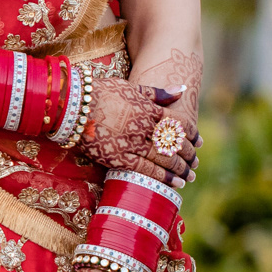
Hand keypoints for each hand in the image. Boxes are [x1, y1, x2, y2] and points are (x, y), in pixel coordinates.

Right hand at [79, 74, 197, 188]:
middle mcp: (144, 127)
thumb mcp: (131, 88)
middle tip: (196, 162)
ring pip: (164, 158)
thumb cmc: (101, 94)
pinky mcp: (120, 158)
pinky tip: (175, 183)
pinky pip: (146, 170)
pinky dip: (162, 177)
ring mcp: (132, 144)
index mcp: (148, 109)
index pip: (178, 123)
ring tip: (190, 176)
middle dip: (188, 154)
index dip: (191, 134)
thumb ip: (157, 93)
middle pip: (174, 143)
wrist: (73, 107)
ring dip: (180, 168)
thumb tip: (182, 90)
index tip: (199, 141)